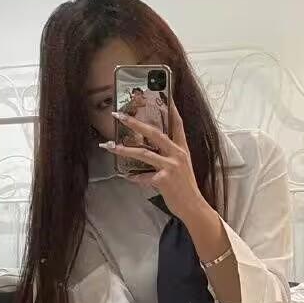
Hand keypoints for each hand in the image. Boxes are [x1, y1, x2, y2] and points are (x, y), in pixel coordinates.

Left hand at [104, 100, 205, 223]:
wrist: (193, 206)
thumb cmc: (185, 187)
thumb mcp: (181, 166)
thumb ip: (169, 154)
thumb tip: (150, 147)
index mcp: (182, 148)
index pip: (177, 124)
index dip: (171, 109)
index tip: (163, 95)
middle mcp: (177, 154)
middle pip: (154, 133)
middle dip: (135, 123)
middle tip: (120, 116)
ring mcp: (171, 166)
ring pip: (144, 153)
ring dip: (124, 149)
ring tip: (110, 146)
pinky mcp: (164, 180)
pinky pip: (143, 176)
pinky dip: (134, 177)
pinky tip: (126, 177)